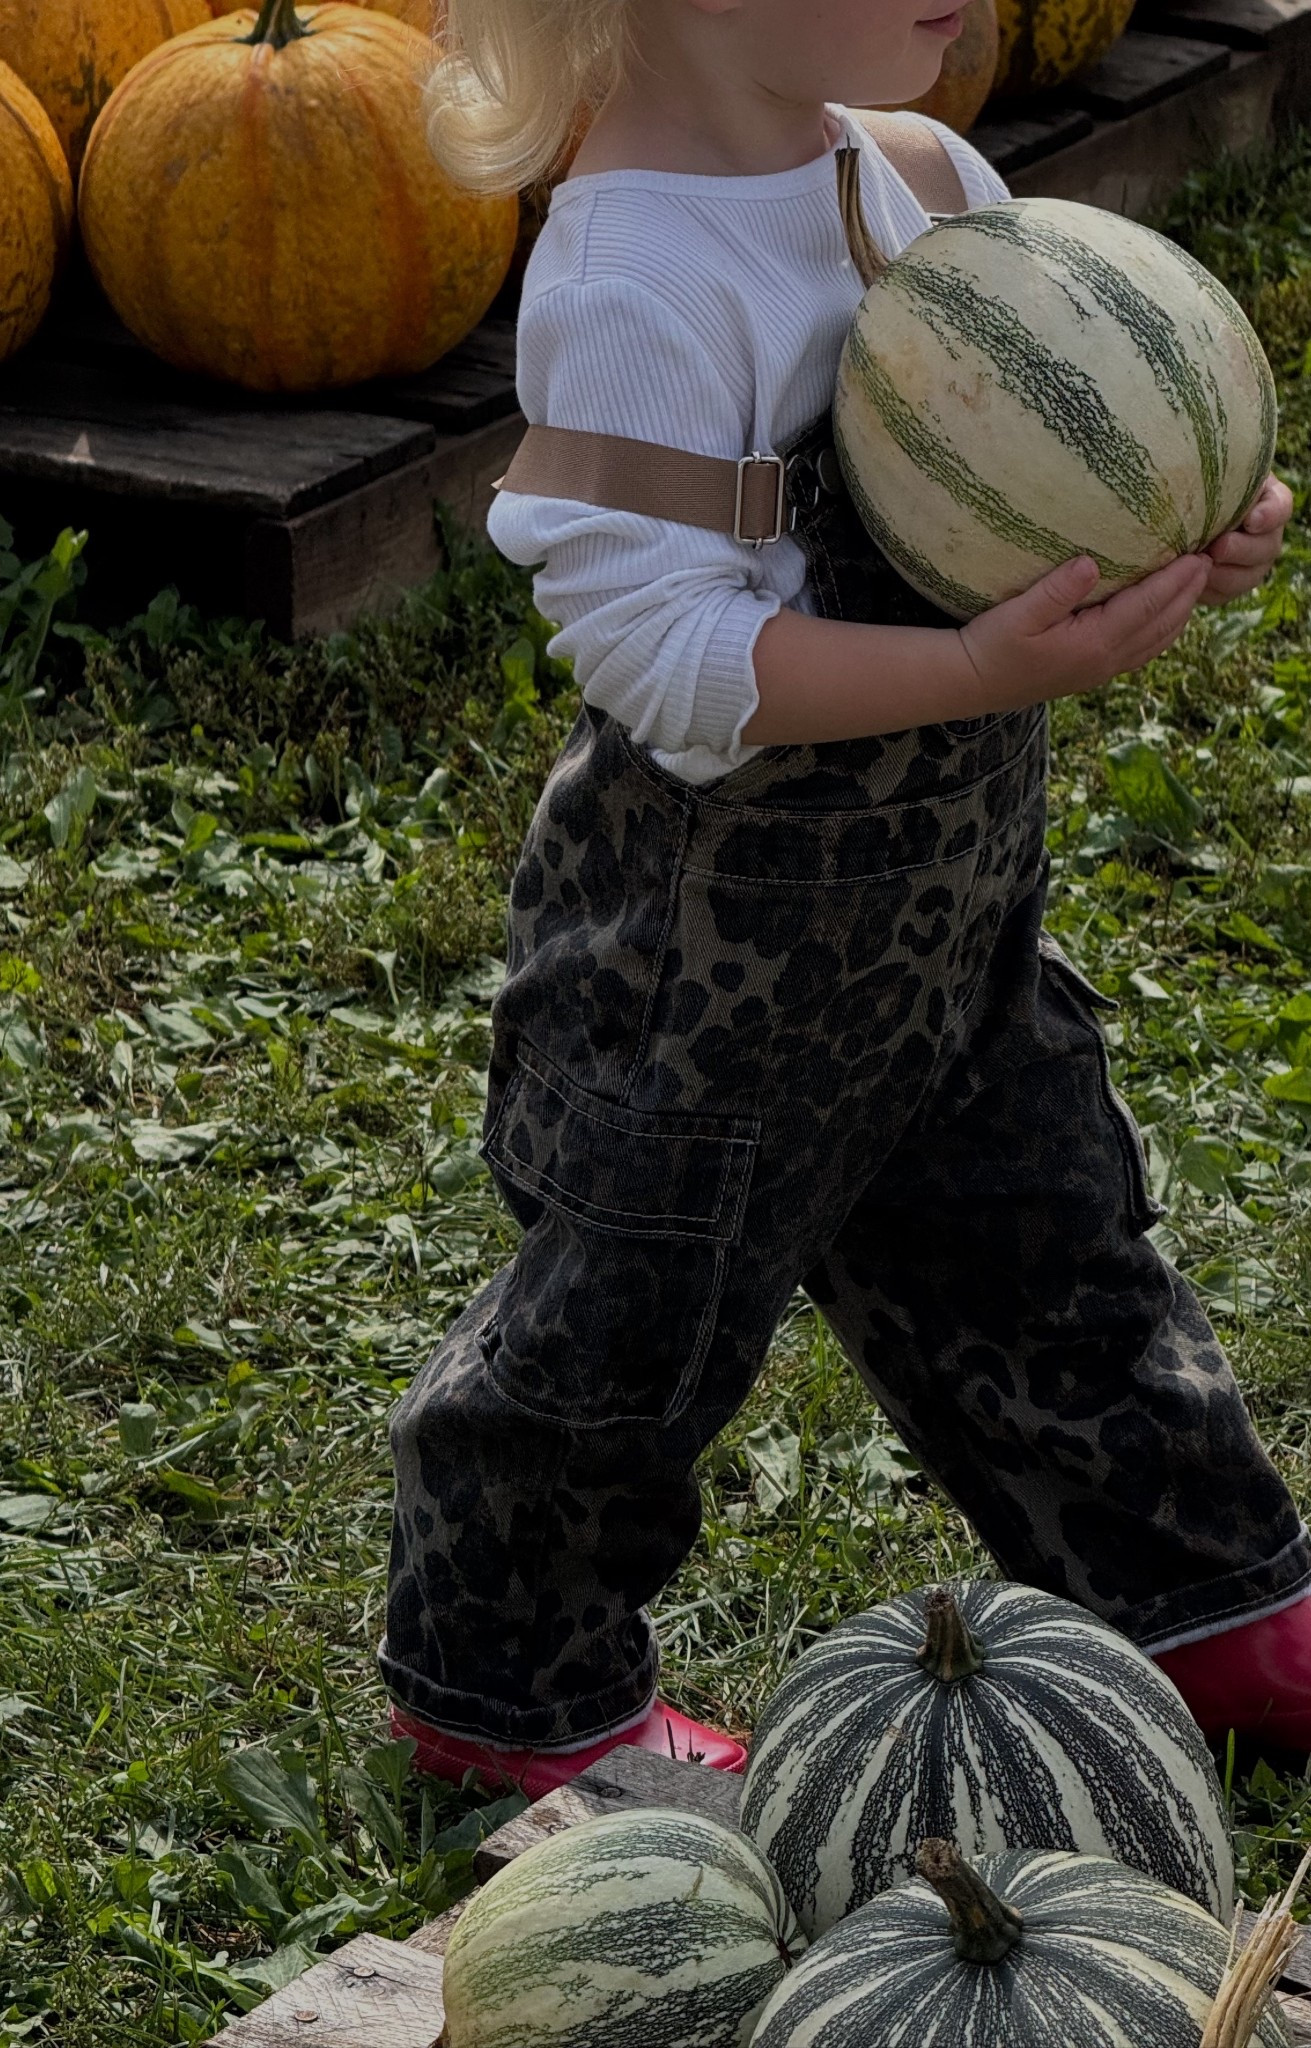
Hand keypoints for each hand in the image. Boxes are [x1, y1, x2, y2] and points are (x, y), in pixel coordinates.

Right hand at [957, 550, 1211, 711]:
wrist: (971, 683)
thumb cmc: (990, 644)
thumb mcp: (1017, 614)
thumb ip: (1055, 590)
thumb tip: (1090, 563)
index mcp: (1092, 643)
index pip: (1146, 607)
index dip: (1176, 581)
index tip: (1199, 555)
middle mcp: (1104, 660)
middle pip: (1160, 624)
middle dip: (1188, 593)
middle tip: (1210, 560)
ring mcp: (1100, 670)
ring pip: (1156, 641)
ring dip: (1180, 613)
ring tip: (1196, 584)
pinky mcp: (1091, 672)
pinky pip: (1141, 652)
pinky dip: (1162, 632)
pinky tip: (1165, 618)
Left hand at [1199, 474, 1293, 604]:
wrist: (1178, 515)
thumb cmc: (1196, 484)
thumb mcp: (1207, 473)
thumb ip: (1218, 478)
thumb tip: (1203, 474)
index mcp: (1267, 501)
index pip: (1280, 507)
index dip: (1269, 516)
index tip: (1251, 520)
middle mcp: (1265, 535)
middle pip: (1266, 548)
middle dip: (1241, 550)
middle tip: (1216, 547)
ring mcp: (1250, 564)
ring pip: (1248, 577)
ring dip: (1224, 575)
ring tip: (1200, 566)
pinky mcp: (1228, 585)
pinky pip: (1224, 594)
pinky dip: (1208, 589)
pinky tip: (1190, 581)